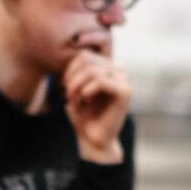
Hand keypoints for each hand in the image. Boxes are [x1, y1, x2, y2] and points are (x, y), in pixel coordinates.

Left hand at [63, 50, 130, 164]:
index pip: (84, 55)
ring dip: (76, 86)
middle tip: (67, 94)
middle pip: (87, 59)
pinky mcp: (125, 93)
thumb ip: (75, 71)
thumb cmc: (83, 116)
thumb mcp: (74, 90)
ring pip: (93, 70)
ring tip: (73, 99)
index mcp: (107, 68)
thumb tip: (73, 49)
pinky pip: (101, 81)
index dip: (69, 69)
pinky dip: (87, 90)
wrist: (93, 140)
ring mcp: (123, 81)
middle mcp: (117, 71)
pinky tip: (84, 100)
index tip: (64, 87)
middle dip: (71, 77)